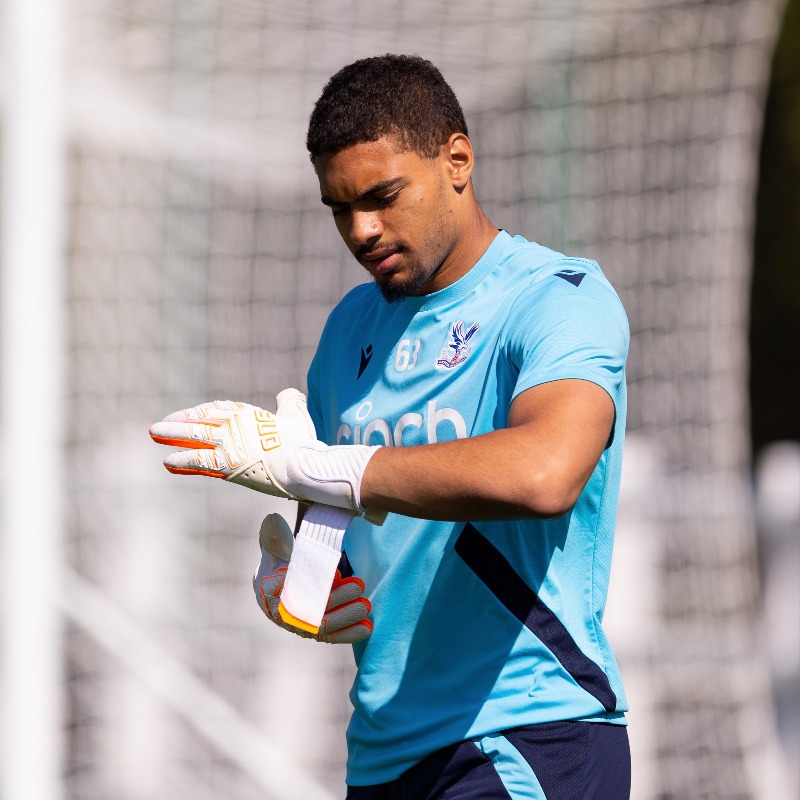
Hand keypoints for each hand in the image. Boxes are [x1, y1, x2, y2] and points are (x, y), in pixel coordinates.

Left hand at [149, 389, 380, 512]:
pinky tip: (167, 461)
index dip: (200, 412)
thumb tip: (288, 392)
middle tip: (161, 424)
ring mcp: (227, 442)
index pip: (218, 409)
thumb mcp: (297, 414)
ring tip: (154, 434)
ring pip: (193, 434)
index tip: (190, 415)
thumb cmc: (303, 442)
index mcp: (248, 413)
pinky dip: (181, 460)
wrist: (301, 465)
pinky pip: (197, 459)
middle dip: (179, 421)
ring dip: (171, 434)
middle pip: (200, 419)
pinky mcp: (225, 463)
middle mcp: (234, 424)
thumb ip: (289, 401)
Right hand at [253, 514, 371, 643]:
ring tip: (365, 605)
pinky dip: (349, 633)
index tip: (335, 573)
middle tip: (359, 586)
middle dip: (337, 599)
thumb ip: (275, 537)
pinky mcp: (315, 632)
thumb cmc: (279, 563)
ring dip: (346, 617)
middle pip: (311, 610)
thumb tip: (272, 520)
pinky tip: (367, 628)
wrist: (277, 584)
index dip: (315, 584)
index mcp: (270, 592)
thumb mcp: (274, 547)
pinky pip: (332, 636)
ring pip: (324, 626)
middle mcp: (284, 614)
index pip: (293, 590)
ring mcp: (300, 626)